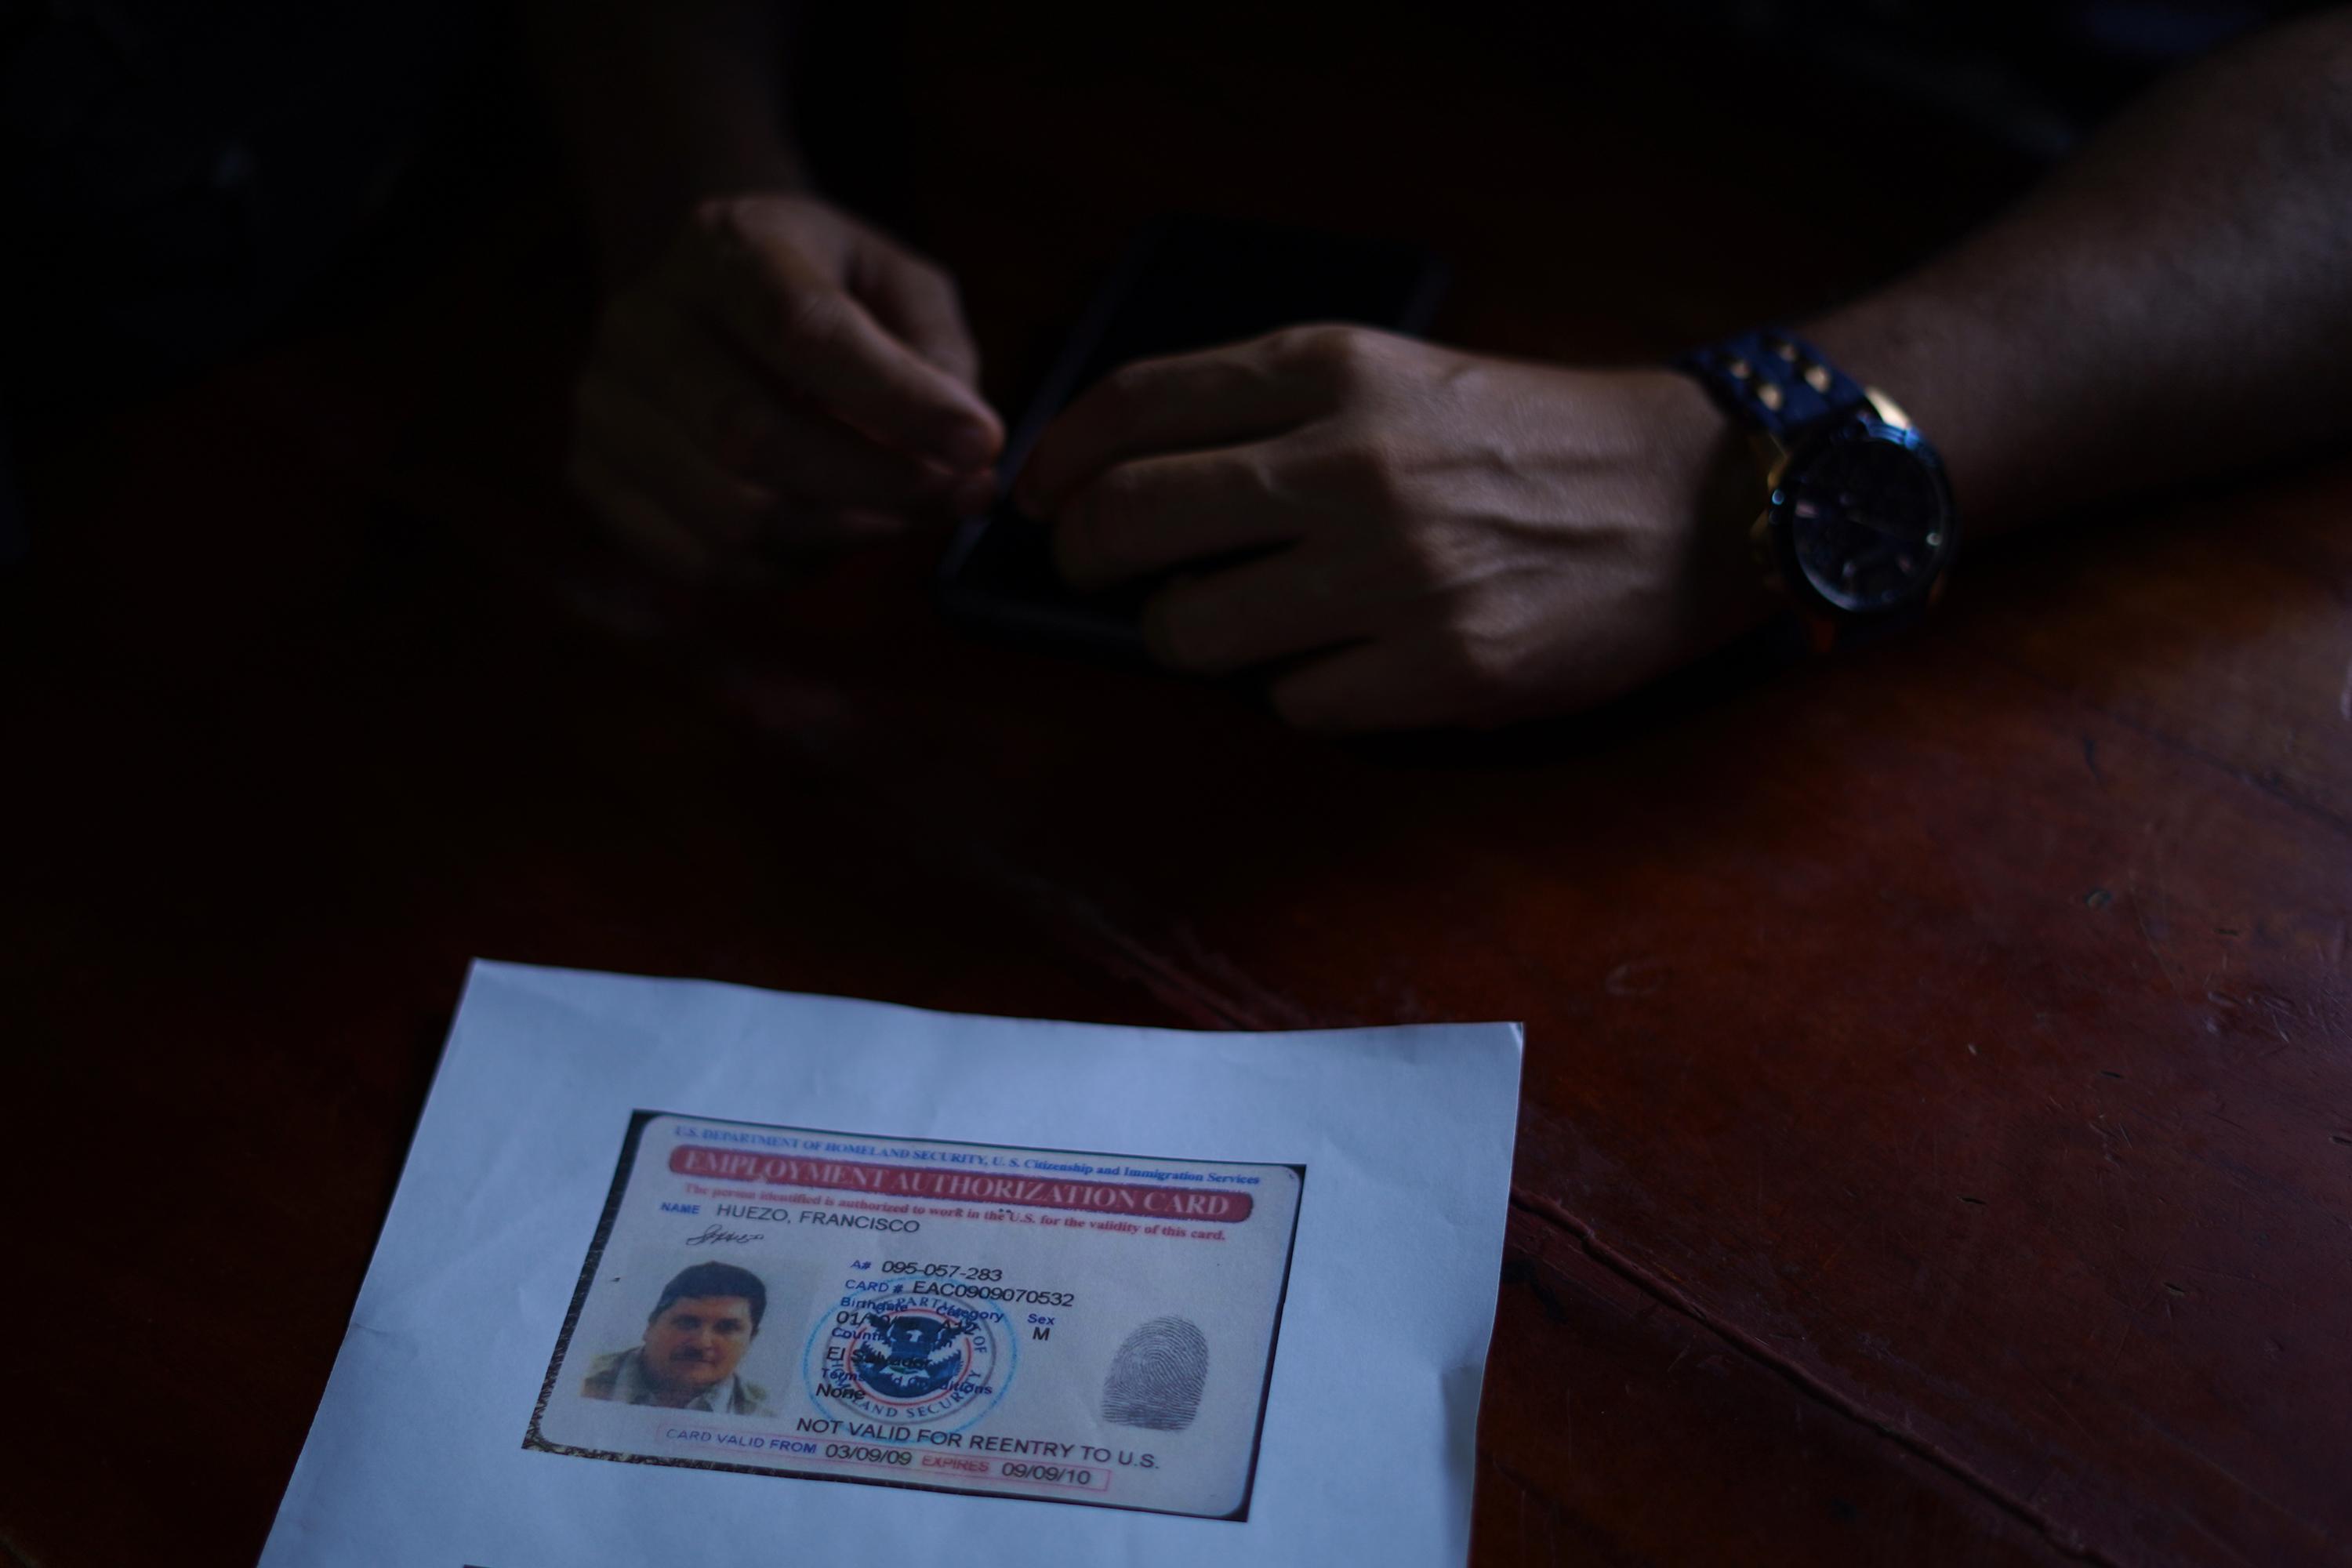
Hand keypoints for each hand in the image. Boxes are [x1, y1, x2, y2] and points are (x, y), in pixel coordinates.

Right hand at [569, 193, 1002, 579]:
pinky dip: (787, 566)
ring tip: (899, 514)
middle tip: (958, 497)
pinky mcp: (594, 476)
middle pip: (753, 437)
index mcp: (719, 247)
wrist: (705, 295)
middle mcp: (641, 322)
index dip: (899, 401)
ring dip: (842, 534)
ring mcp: (603, 405)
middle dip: (878, 484)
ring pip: (731, 514)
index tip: (982, 444)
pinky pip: (702, 563)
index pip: (803, 332)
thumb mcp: (894, 280)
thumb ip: (938, 352)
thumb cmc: (820, 289)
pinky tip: (829, 532)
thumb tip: (968, 452)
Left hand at [1017, 327, 1769, 730]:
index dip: (1059, 459)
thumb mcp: (1394, 373)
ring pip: (1190, 634)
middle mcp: (1352, 465)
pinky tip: (1354, 659)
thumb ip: (1265, 409)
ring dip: (1189, 638)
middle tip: (1097, 572)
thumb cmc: (1525, 437)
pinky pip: (1293, 705)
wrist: (1692, 497)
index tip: (1037, 495)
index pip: (1136, 406)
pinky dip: (1301, 690)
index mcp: (1334, 372)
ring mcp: (1394, 575)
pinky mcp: (1439, 671)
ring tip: (1243, 622)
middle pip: (1131, 523)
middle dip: (1084, 558)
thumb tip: (1121, 476)